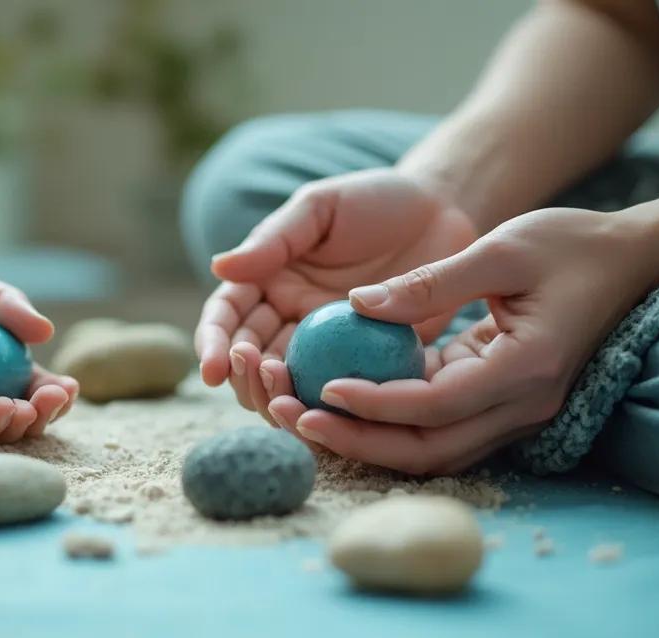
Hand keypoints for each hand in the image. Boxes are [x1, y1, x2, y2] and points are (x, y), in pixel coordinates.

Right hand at [194, 169, 477, 423]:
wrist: (444, 211)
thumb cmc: (376, 200)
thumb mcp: (321, 207)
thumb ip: (274, 239)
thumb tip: (219, 268)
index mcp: (267, 283)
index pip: (228, 317)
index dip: (215, 344)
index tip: (214, 368)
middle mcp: (289, 320)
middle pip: (250, 362)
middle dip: (245, 380)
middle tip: (264, 377)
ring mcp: (328, 349)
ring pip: (289, 388)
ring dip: (279, 402)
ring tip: (286, 401)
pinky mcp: (370, 366)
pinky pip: (344, 396)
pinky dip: (330, 412)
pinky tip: (331, 416)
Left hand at [260, 207, 658, 474]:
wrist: (633, 260)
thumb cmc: (571, 243)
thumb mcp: (502, 248)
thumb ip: (430, 282)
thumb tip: (357, 306)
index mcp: (526, 367)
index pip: (435, 405)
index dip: (374, 404)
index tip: (320, 388)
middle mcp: (524, 405)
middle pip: (430, 450)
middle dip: (358, 441)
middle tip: (294, 419)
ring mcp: (518, 412)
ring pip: (434, 451)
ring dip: (371, 442)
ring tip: (307, 418)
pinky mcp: (505, 403)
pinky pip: (443, 429)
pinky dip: (395, 426)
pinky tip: (347, 403)